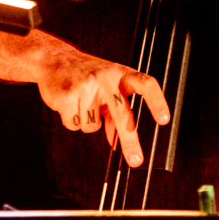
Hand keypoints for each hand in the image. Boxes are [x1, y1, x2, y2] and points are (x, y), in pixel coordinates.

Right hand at [36, 44, 170, 167]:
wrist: (54, 59)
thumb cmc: (87, 75)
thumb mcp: (107, 88)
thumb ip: (115, 113)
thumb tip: (116, 142)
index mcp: (121, 74)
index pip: (145, 84)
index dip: (156, 101)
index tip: (164, 120)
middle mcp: (106, 78)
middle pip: (122, 113)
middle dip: (130, 140)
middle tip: (136, 160)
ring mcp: (86, 85)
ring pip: (92, 126)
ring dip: (87, 122)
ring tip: (81, 105)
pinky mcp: (67, 94)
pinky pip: (74, 124)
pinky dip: (71, 120)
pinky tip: (69, 105)